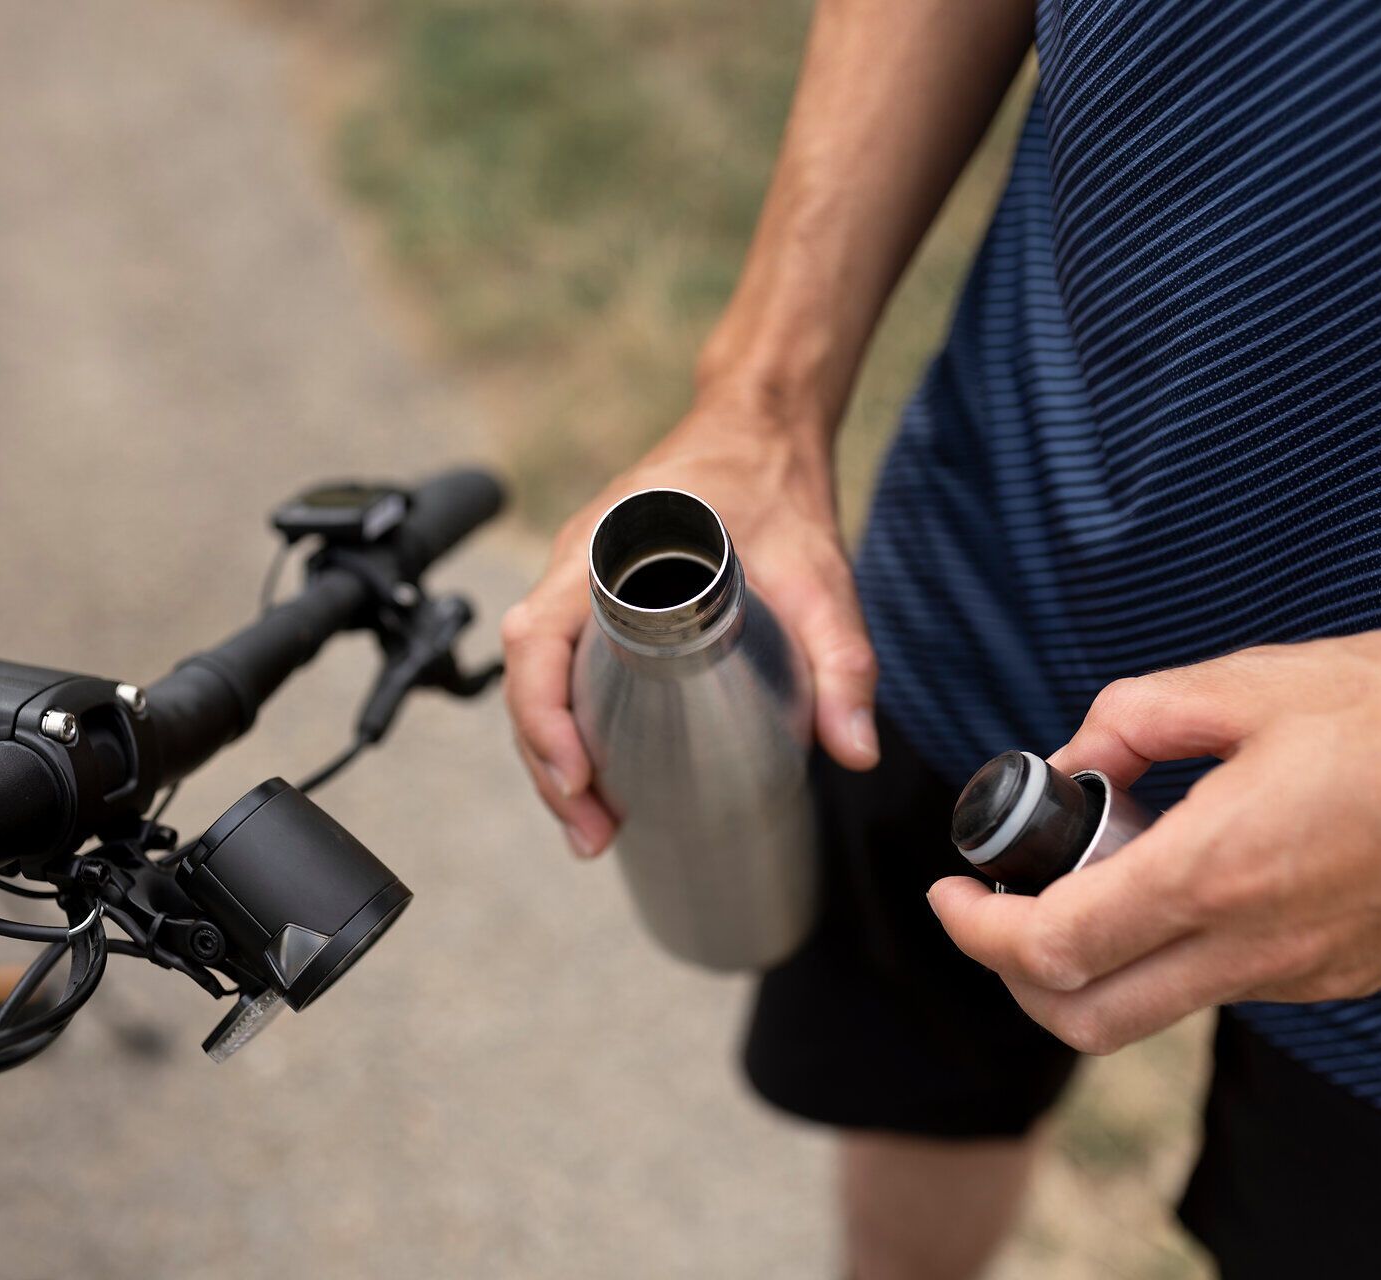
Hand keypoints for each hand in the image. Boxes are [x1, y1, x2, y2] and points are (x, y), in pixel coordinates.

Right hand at [501, 397, 879, 857]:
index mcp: (604, 553)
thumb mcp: (819, 575)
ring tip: (597, 828)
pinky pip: (561, 668)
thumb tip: (854, 750)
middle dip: (549, 767)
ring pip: (538, 681)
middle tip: (594, 837)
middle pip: (526, 681)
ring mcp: (579, 584)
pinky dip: (569, 726)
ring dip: (554, 757)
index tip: (579, 780)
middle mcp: (575, 570)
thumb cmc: (775, 485)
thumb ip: (841, 660)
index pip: (536, 646)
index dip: (543, 721)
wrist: (760, 426)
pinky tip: (601, 777)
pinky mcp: (597, 599)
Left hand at [927, 623, 1380, 1053]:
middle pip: (1084, 1019)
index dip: (976, 929)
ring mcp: (1306, 975)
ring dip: (1091, 961)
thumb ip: (1134, 720)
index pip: (1053, 948)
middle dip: (1013, 973)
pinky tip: (1178, 876)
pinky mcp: (1344, 975)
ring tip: (1091, 871)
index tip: (952, 890)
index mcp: (1218, 872)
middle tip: (993, 906)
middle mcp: (1258, 948)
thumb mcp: (1252, 681)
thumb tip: (1074, 758)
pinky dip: (1166, 951)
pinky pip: (1223, 986)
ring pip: (1152, 1008)